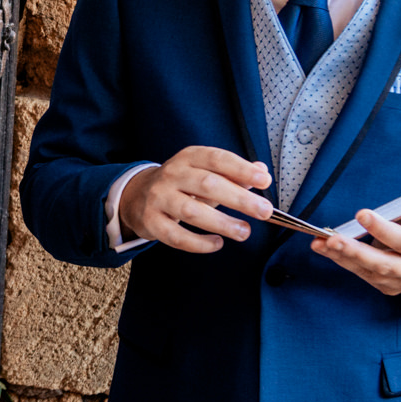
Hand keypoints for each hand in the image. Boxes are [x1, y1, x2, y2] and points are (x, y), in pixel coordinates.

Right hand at [117, 146, 274, 253]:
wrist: (136, 195)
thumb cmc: (179, 184)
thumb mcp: (203, 171)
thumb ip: (233, 173)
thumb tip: (261, 171)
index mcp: (188, 158)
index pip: (217, 159)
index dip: (241, 169)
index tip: (264, 180)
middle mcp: (172, 174)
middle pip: (208, 185)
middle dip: (239, 199)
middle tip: (264, 211)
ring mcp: (159, 198)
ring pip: (192, 211)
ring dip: (222, 223)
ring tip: (244, 231)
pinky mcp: (151, 222)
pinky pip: (176, 236)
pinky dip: (199, 243)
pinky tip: (217, 243)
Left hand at [309, 177, 400, 294]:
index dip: (384, 230)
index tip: (361, 214)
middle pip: (385, 265)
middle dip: (356, 252)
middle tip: (332, 238)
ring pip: (370, 272)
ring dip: (342, 258)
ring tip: (320, 242)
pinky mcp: (387, 282)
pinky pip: (362, 274)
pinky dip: (342, 261)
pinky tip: (324, 248)